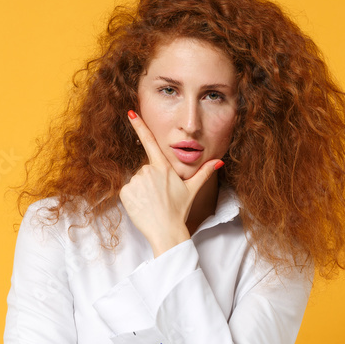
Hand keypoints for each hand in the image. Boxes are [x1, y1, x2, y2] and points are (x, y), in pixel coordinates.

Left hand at [119, 110, 222, 256]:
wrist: (166, 231)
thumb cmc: (179, 210)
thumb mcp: (192, 189)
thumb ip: (204, 172)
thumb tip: (219, 161)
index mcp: (163, 167)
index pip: (150, 142)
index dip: (139, 126)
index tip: (130, 112)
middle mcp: (148, 170)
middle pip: (146, 170)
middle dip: (152, 182)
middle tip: (160, 197)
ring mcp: (136, 181)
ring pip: (137, 181)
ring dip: (143, 191)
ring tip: (153, 203)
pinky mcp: (126, 192)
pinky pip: (128, 191)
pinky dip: (134, 198)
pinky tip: (143, 207)